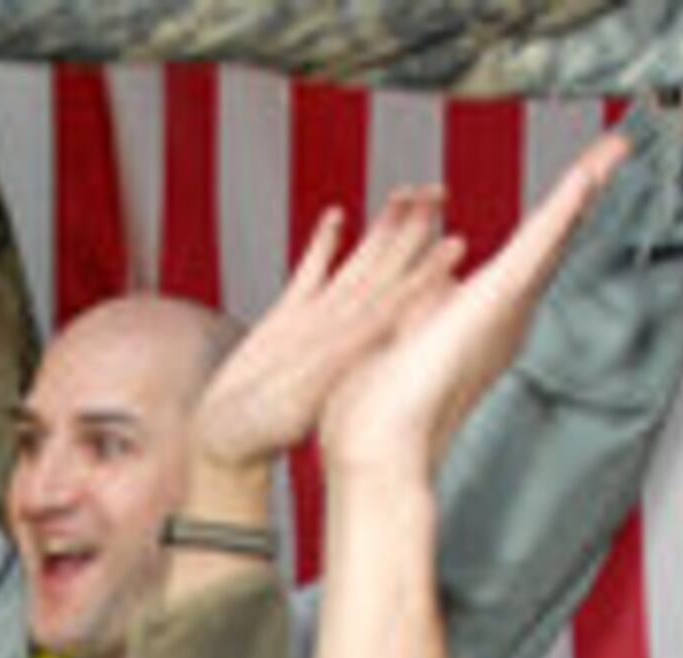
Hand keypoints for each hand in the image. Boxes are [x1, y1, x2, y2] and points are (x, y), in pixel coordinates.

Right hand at [190, 188, 455, 477]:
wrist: (223, 441)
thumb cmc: (260, 429)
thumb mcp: (305, 393)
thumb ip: (338, 358)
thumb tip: (381, 326)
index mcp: (352, 346)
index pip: (400, 301)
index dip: (428, 271)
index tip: (458, 245)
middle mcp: (342, 329)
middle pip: (385, 271)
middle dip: (411, 232)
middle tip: (437, 192)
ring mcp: (316, 322)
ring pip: (356, 266)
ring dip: (379, 231)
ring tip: (404, 194)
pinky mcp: (285, 320)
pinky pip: (310, 274)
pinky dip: (323, 245)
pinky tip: (338, 217)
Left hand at [317, 132, 629, 483]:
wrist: (379, 439)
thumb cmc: (378, 410)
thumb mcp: (401, 337)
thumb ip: (423, 309)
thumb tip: (427, 290)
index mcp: (479, 319)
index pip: (521, 257)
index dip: (548, 221)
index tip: (569, 189)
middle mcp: (502, 314)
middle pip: (549, 243)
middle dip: (580, 198)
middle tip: (610, 155)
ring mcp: (505, 306)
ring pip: (551, 237)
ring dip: (582, 190)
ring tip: (611, 151)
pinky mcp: (497, 298)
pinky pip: (537, 242)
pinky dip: (564, 206)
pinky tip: (588, 175)